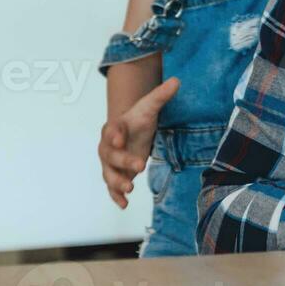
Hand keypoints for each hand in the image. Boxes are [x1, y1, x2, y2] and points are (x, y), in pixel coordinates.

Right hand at [98, 77, 179, 208]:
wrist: (129, 132)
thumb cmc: (138, 119)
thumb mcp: (150, 107)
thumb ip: (161, 95)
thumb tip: (177, 81)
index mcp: (114, 128)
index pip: (112, 130)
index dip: (115, 134)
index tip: (120, 138)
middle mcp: (107, 147)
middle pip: (111, 155)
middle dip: (123, 161)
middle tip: (139, 166)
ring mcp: (110, 164)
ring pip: (108, 174)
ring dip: (117, 182)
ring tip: (130, 189)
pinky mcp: (115, 175)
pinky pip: (112, 188)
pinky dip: (116, 196)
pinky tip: (125, 205)